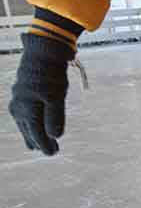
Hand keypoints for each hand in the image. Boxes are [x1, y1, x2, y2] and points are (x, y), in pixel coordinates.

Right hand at [8, 35, 72, 155]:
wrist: (42, 54)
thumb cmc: (51, 76)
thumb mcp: (57, 97)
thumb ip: (55, 117)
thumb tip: (55, 136)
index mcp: (26, 109)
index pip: (36, 132)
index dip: (44, 144)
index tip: (53, 153)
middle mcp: (19, 107)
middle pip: (29, 129)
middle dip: (40, 141)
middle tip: (52, 152)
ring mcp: (18, 101)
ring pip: (25, 123)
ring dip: (32, 134)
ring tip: (38, 145)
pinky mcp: (21, 95)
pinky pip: (23, 115)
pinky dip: (29, 124)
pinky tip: (30, 128)